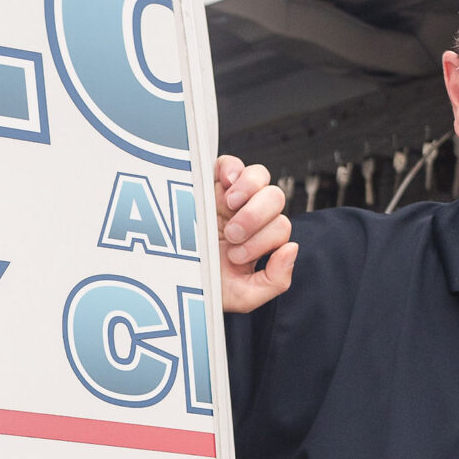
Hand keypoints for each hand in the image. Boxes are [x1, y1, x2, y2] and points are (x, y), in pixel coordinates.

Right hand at [216, 156, 296, 311]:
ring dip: (249, 193)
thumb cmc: (203, 286)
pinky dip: (232, 169)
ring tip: (229, 208)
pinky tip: (225, 185)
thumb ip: (276, 280)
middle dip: (256, 217)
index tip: (234, 256)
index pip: (281, 227)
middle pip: (276, 198)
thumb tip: (292, 248)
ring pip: (260, 176)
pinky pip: (230, 163)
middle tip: (231, 234)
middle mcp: (249, 215)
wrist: (167, 278)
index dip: (263, 241)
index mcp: (260, 239)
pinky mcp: (209, 182)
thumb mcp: (243, 296)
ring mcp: (229, 197)